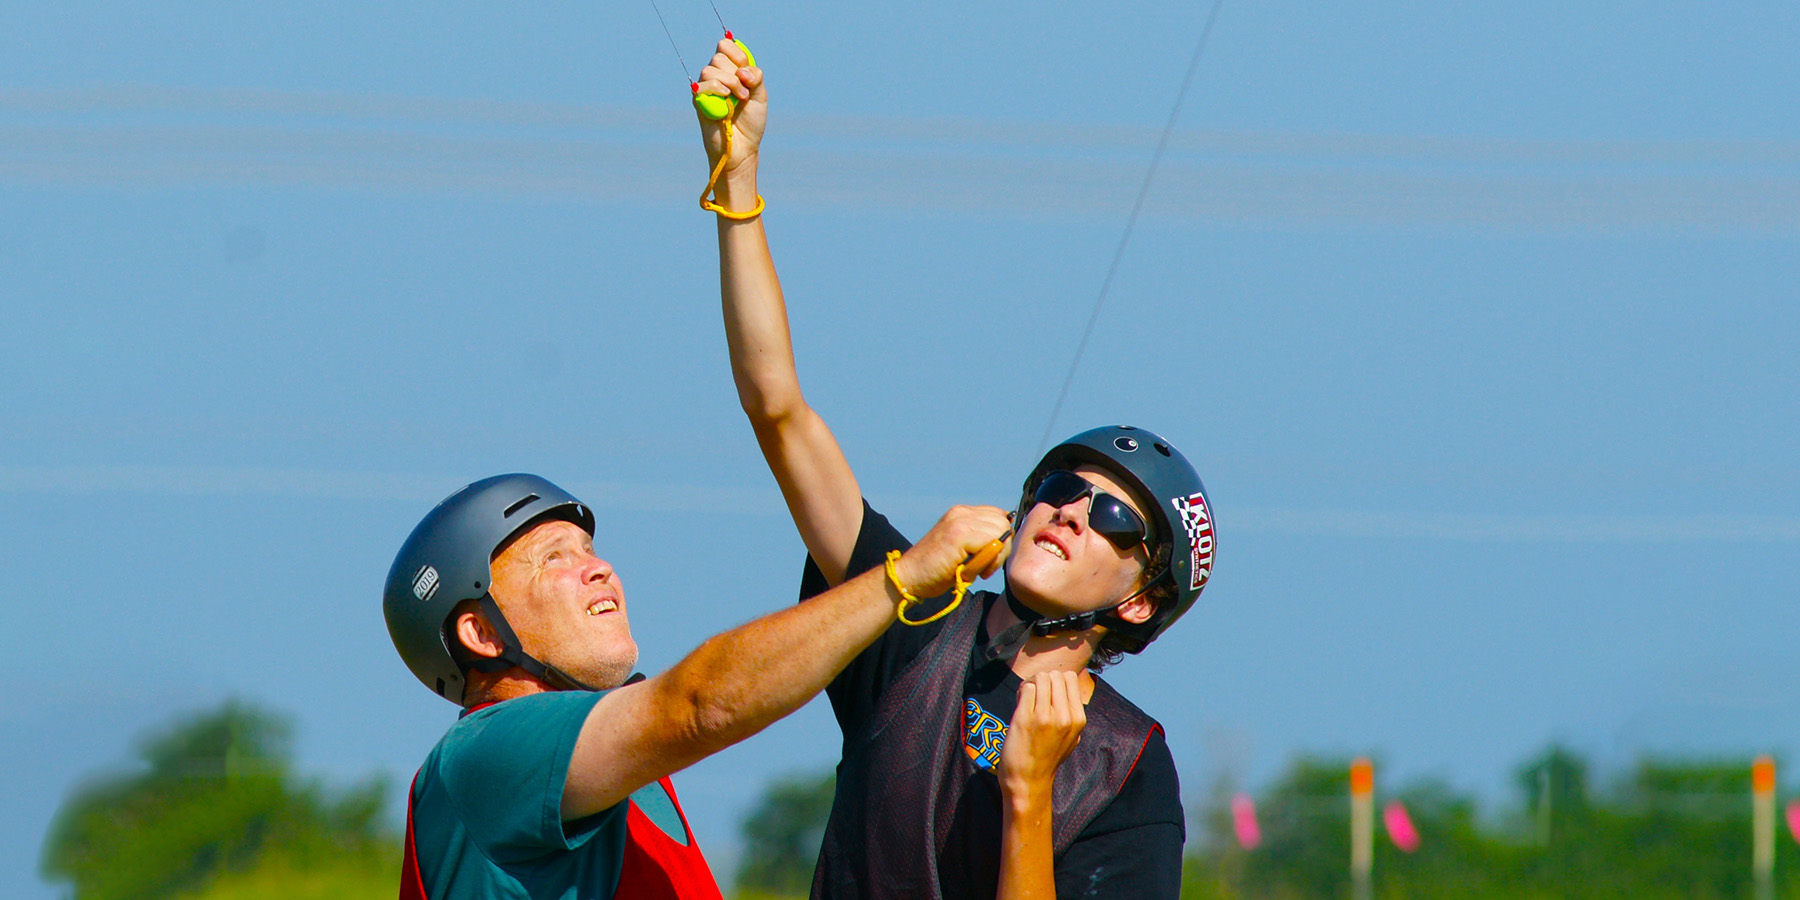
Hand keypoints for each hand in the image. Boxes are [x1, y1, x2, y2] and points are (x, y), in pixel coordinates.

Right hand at [695, 38, 765, 198]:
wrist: (743, 148)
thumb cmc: (750, 123)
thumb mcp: (760, 96)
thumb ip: (755, 77)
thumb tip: (743, 69)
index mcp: (731, 71)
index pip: (725, 46)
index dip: (736, 54)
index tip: (747, 71)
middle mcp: (717, 77)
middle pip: (718, 56)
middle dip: (735, 72)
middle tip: (745, 92)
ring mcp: (706, 89)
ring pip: (709, 69)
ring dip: (729, 82)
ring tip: (738, 99)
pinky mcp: (699, 101)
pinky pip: (703, 85)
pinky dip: (718, 89)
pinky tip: (726, 103)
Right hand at [893, 505, 1012, 598]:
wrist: (908, 577)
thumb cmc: (936, 569)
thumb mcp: (962, 548)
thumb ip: (980, 539)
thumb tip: (1005, 538)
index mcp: (962, 513)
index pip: (998, 515)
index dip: (1001, 537)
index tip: (991, 556)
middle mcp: (961, 512)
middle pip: (1003, 522)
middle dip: (1003, 547)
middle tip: (988, 567)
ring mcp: (959, 521)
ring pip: (1000, 531)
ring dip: (997, 555)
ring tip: (982, 570)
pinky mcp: (958, 535)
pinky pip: (991, 542)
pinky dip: (990, 560)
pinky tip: (977, 572)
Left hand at [998, 671, 1085, 801]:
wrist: (1028, 781)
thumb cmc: (1047, 757)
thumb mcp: (1071, 736)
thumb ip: (1071, 711)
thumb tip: (1066, 681)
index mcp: (1078, 719)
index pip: (1071, 678)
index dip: (1057, 681)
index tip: (1048, 694)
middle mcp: (1065, 716)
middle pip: (1056, 674)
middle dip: (1043, 680)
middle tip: (1035, 697)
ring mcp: (1045, 716)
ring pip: (1041, 677)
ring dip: (1031, 684)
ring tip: (1027, 701)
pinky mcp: (1025, 718)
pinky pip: (1027, 688)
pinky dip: (1021, 692)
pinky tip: (1019, 707)